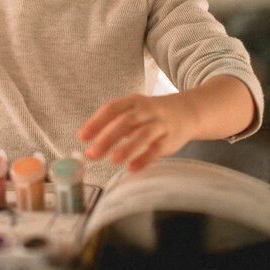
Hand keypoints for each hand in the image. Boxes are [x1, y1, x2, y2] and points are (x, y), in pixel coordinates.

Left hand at [77, 93, 194, 172]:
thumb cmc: (150, 115)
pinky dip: (145, 158)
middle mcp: (146, 110)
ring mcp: (160, 123)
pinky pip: (158, 148)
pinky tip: (132, 168)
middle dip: (107, 137)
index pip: (111, 109)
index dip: (96, 122)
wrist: (187, 112)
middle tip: (92, 154)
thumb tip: (89, 141)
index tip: (82, 137)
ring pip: (143, 133)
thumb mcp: (132, 111)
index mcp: (132, 101)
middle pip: (125, 121)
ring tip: (113, 160)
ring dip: (127, 147)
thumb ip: (112, 124)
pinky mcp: (171, 138)